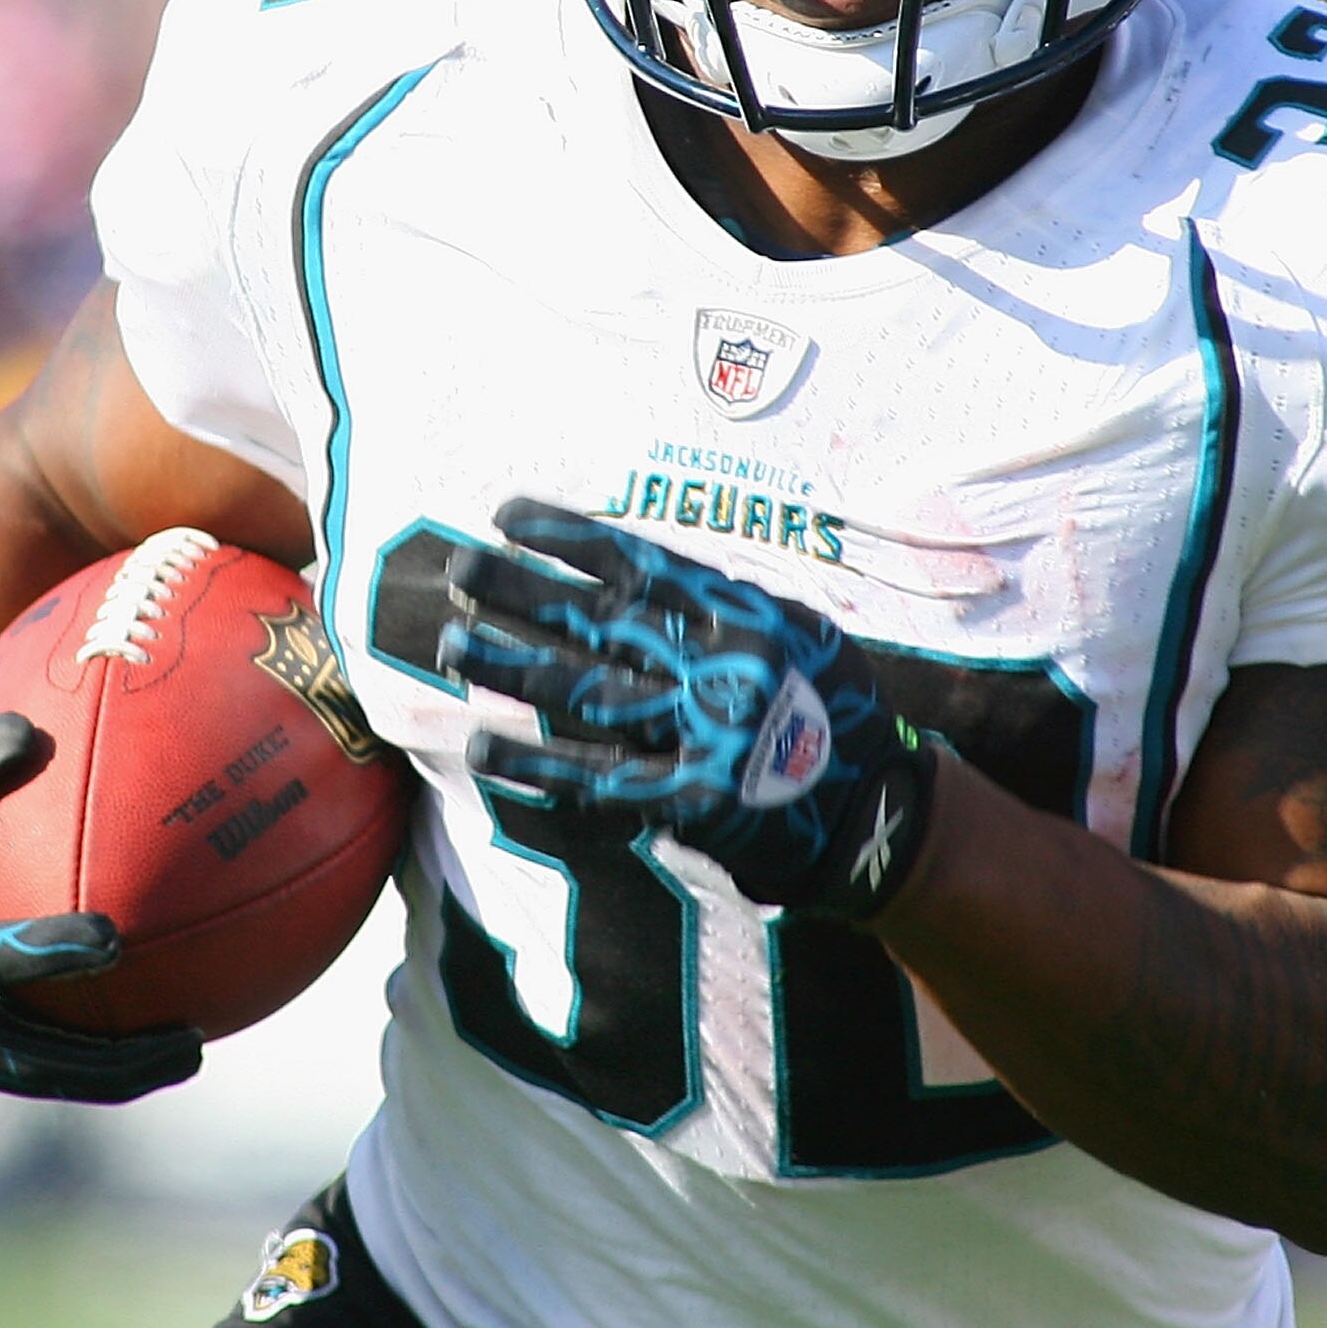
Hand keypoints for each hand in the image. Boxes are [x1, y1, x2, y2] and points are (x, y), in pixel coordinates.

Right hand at [0, 718, 201, 1103]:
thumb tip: (29, 731)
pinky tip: (152, 1030)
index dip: (41, 949)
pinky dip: (82, 1055)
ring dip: (107, 1071)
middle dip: (105, 1058)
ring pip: (30, 1073)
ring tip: (190, 1051)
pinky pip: (22, 1062)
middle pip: (19, 1055)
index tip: (113, 937)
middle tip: (188, 1041)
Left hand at [436, 499, 937, 918]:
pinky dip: (535, 764)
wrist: (877, 813)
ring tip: (450, 642)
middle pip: (599, 620)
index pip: (638, 563)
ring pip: (587, 692)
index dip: (567, 535)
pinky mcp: (688, 799)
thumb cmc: (830, 709)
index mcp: (743, 615)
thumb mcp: (793, 631)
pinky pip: (597, 778)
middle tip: (458, 567)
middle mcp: (718, 667)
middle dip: (522, 591)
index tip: (506, 514)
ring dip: (513, 666)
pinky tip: (481, 744)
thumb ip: (716, 605)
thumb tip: (629, 572)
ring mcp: (701, 734)